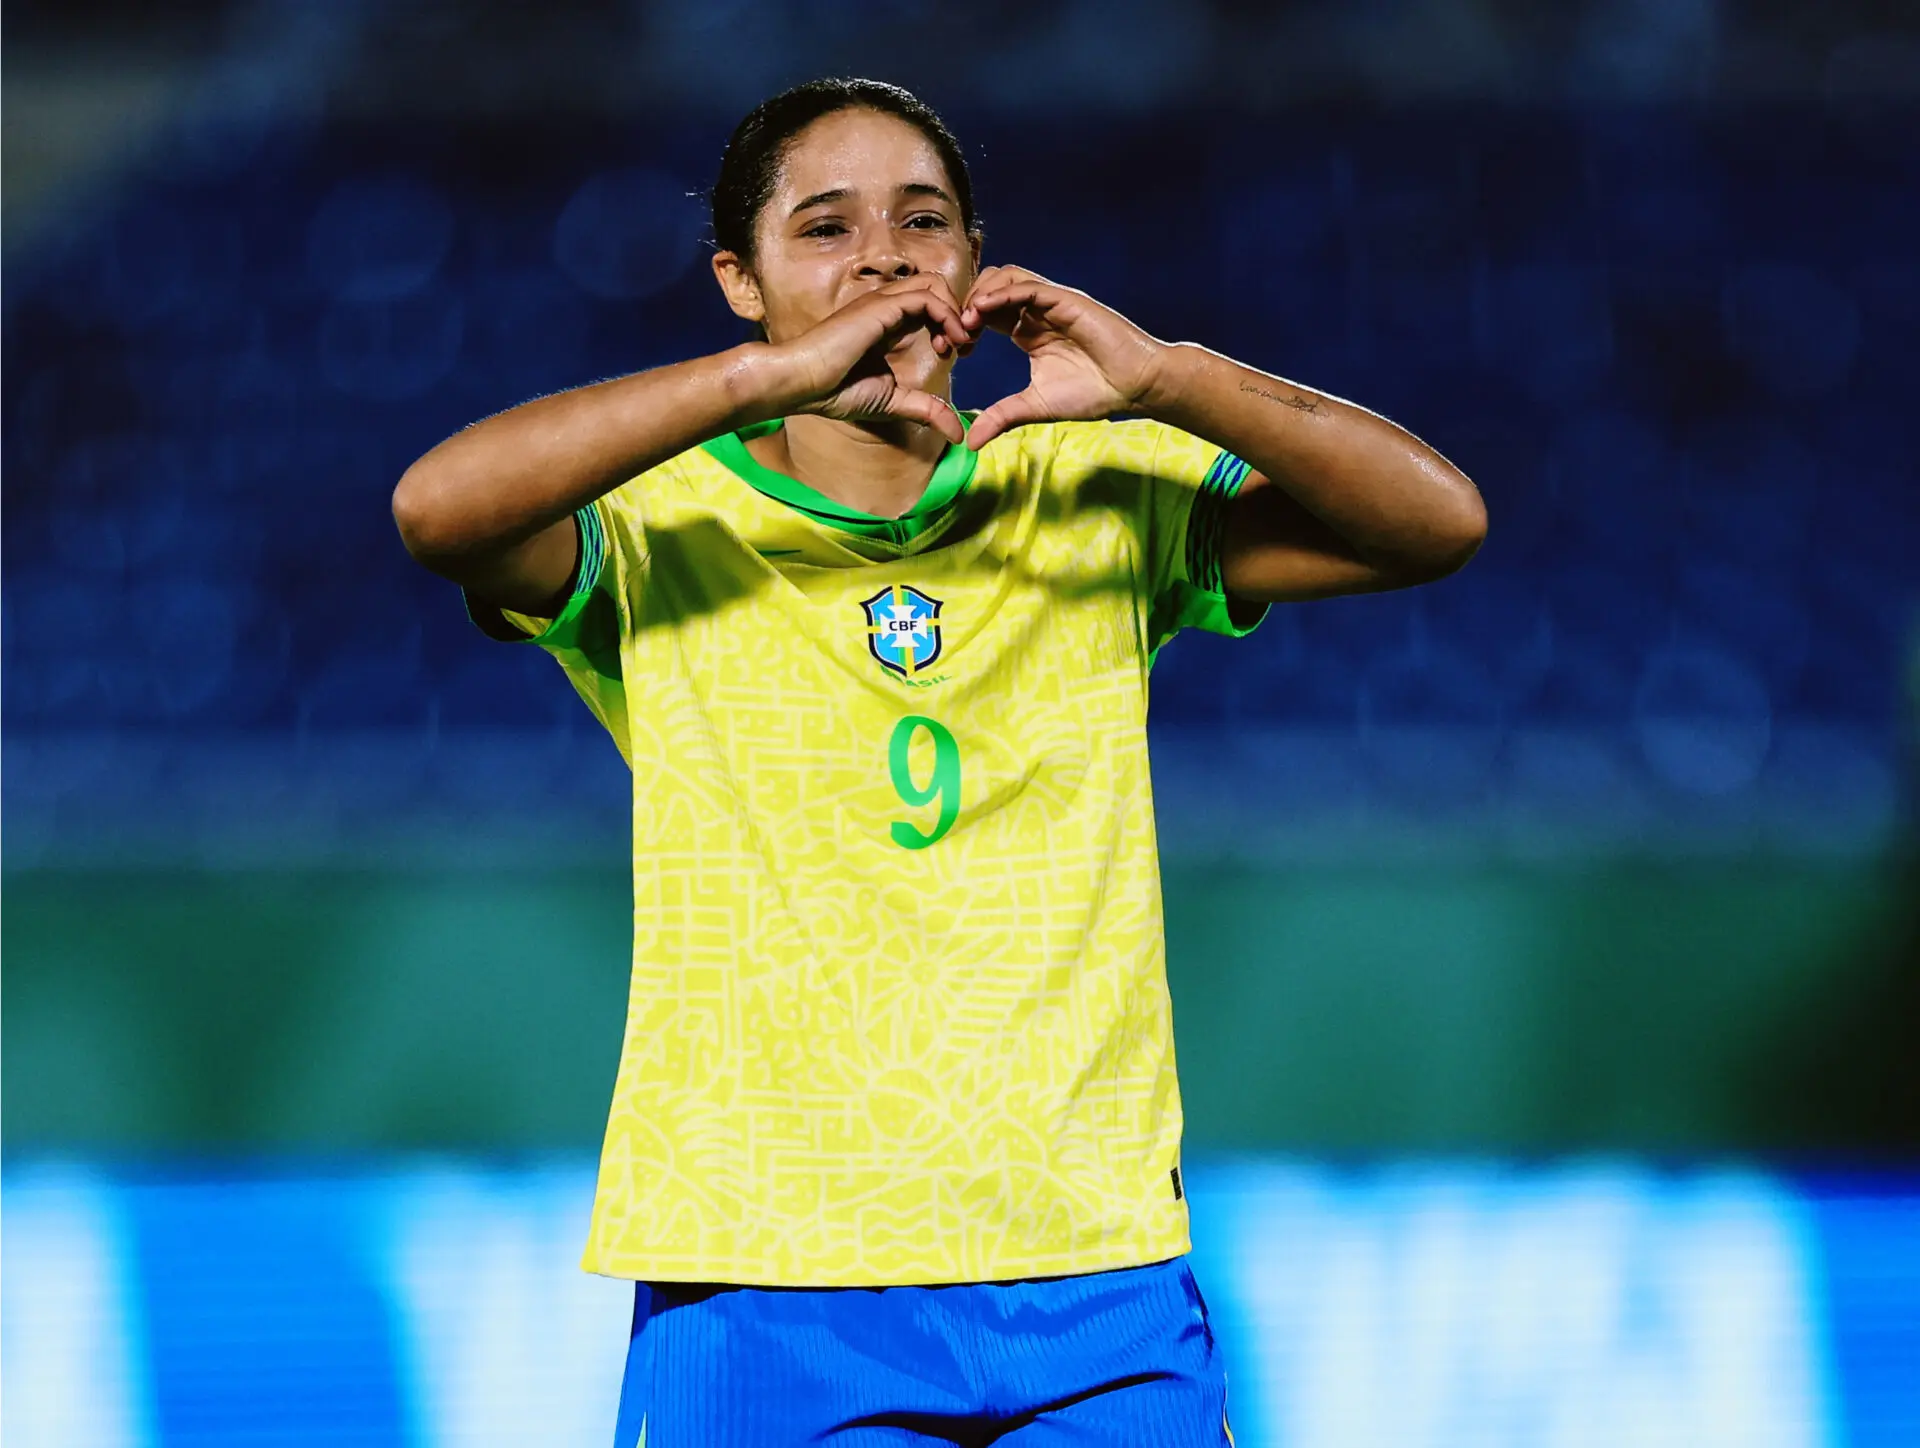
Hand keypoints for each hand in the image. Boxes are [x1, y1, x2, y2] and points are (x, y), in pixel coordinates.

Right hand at [762, 275, 973, 444]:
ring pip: (935, 284)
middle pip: (936, 287)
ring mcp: (883, 302)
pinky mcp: (882, 306)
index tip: (950, 354)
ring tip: (958, 342)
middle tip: (961, 345)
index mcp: (887, 323)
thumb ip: (925, 410)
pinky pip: (926, 297)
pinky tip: (948, 342)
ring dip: (955, 311)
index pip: (928, 305)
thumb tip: (958, 435)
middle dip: (957, 312)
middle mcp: (887, 306)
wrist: (803, 383)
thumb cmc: (836, 391)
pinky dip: (947, 315)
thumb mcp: (893, 402)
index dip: (948, 324)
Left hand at [960, 267, 1169, 448]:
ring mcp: (1051, 302)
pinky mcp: (1064, 299)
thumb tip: (970, 441)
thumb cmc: (1093, 393)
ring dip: (981, 294)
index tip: (952, 350)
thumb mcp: (1035, 406)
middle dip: (966, 305)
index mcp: (1027, 331)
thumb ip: (1002, 417)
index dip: (964, 325)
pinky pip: (1027, 285)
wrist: (1134, 385)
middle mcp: (1037, 311)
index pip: (986, 313)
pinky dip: (1002, 293)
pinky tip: (983, 311)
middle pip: (989, 288)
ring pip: (1006, 278)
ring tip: (966, 321)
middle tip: (954, 334)